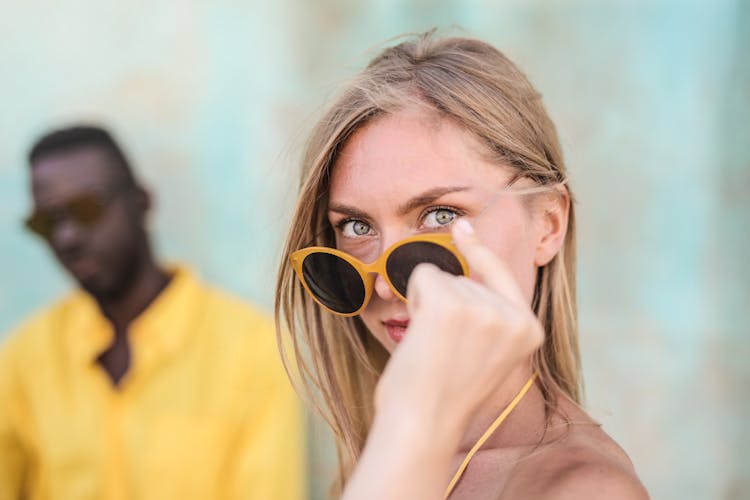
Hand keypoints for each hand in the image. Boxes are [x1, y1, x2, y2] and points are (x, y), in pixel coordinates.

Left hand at [374, 218, 543, 438]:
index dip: (480, 251)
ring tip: (431, 349)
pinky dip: (413, 299)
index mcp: (529, 330)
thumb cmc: (444, 398)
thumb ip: (488, 322)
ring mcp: (483, 308)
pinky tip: (420, 334)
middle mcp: (512, 316)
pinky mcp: (450, 304)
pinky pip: (422, 277)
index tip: (464, 226)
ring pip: (440, 278)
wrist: (423, 425)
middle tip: (439, 351)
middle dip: (442, 304)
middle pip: (463, 278)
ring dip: (426, 306)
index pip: (504, 277)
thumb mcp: (486, 358)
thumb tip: (461, 280)